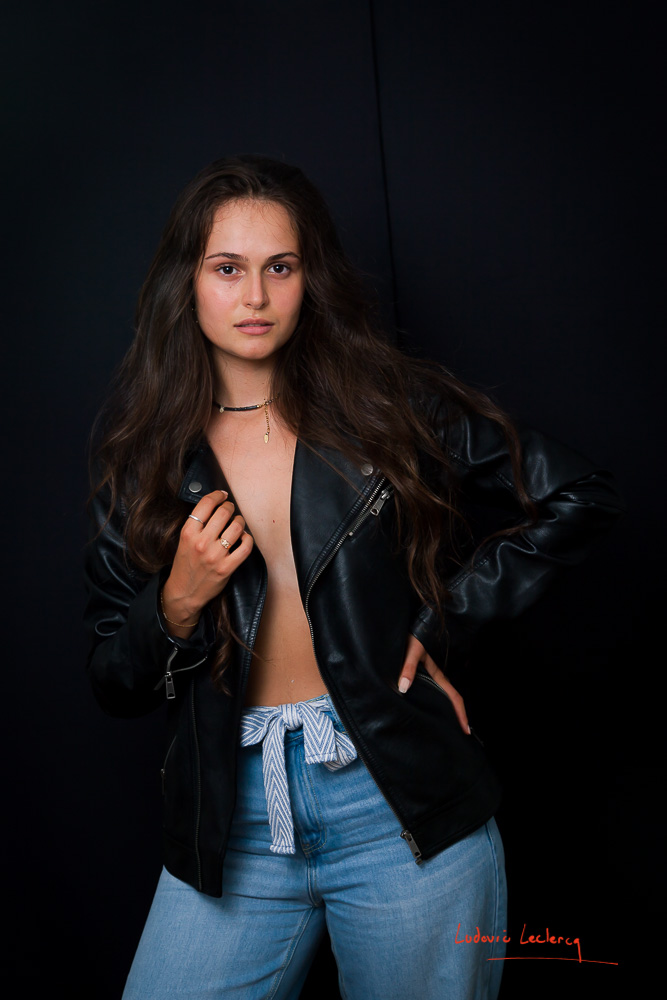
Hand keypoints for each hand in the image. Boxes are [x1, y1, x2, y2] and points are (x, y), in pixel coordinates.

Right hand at [161, 490, 253, 631]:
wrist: (184, 592)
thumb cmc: (185, 564)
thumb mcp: (184, 540)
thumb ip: (197, 524)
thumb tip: (216, 504)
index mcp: (188, 533)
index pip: (206, 504)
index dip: (217, 495)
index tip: (222, 495)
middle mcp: (201, 543)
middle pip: (224, 513)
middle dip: (230, 507)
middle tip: (230, 509)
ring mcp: (215, 556)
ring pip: (237, 527)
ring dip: (240, 522)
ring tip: (237, 523)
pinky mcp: (226, 568)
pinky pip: (245, 546)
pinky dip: (248, 539)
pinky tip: (244, 538)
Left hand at [398, 634, 469, 734]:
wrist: (399, 628)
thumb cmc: (408, 637)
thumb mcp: (410, 651)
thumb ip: (408, 668)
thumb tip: (404, 688)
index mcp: (436, 673)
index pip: (454, 696)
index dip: (461, 712)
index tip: (465, 729)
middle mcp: (433, 677)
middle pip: (449, 700)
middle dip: (456, 717)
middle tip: (458, 735)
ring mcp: (425, 677)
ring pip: (439, 698)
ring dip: (445, 712)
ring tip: (444, 729)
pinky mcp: (416, 676)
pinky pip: (427, 694)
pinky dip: (431, 706)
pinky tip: (425, 713)